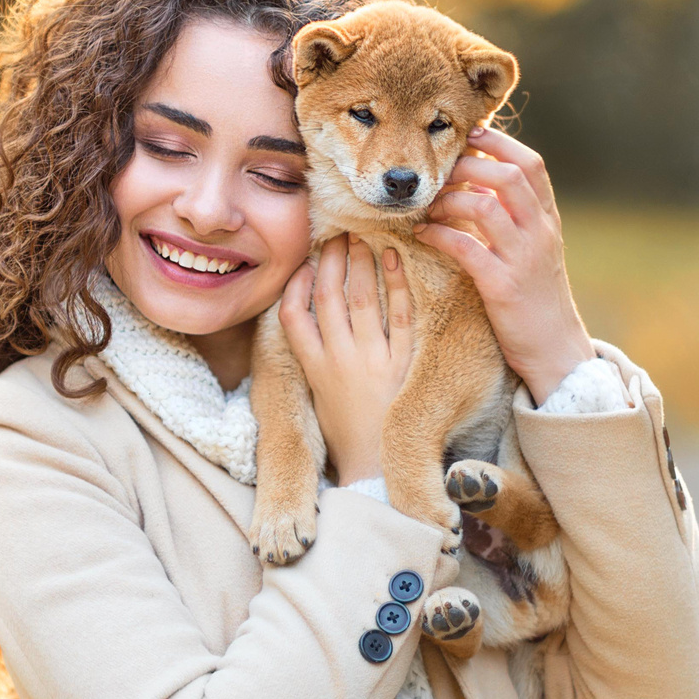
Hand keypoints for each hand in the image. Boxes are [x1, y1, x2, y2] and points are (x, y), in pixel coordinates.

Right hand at [276, 235, 414, 486]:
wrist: (375, 465)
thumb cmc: (345, 428)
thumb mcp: (316, 391)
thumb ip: (313, 353)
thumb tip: (309, 314)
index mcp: (313, 367)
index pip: (294, 315)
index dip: (297, 283)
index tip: (305, 261)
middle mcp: (339, 360)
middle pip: (331, 298)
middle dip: (332, 261)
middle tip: (337, 233)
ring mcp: (372, 361)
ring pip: (363, 300)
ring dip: (361, 263)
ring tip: (361, 237)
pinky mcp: (403, 365)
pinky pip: (402, 316)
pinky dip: (397, 284)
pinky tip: (394, 259)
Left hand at [415, 127, 593, 401]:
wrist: (556, 350)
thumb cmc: (536, 297)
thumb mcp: (533, 249)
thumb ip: (514, 216)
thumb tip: (477, 184)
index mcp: (547, 220)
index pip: (531, 164)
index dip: (499, 141)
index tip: (468, 135)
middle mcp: (540, 232)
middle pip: (508, 175)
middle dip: (467, 165)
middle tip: (437, 174)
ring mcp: (523, 258)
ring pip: (486, 205)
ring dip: (449, 199)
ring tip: (428, 206)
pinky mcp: (503, 286)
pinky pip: (466, 247)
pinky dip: (439, 234)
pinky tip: (422, 234)